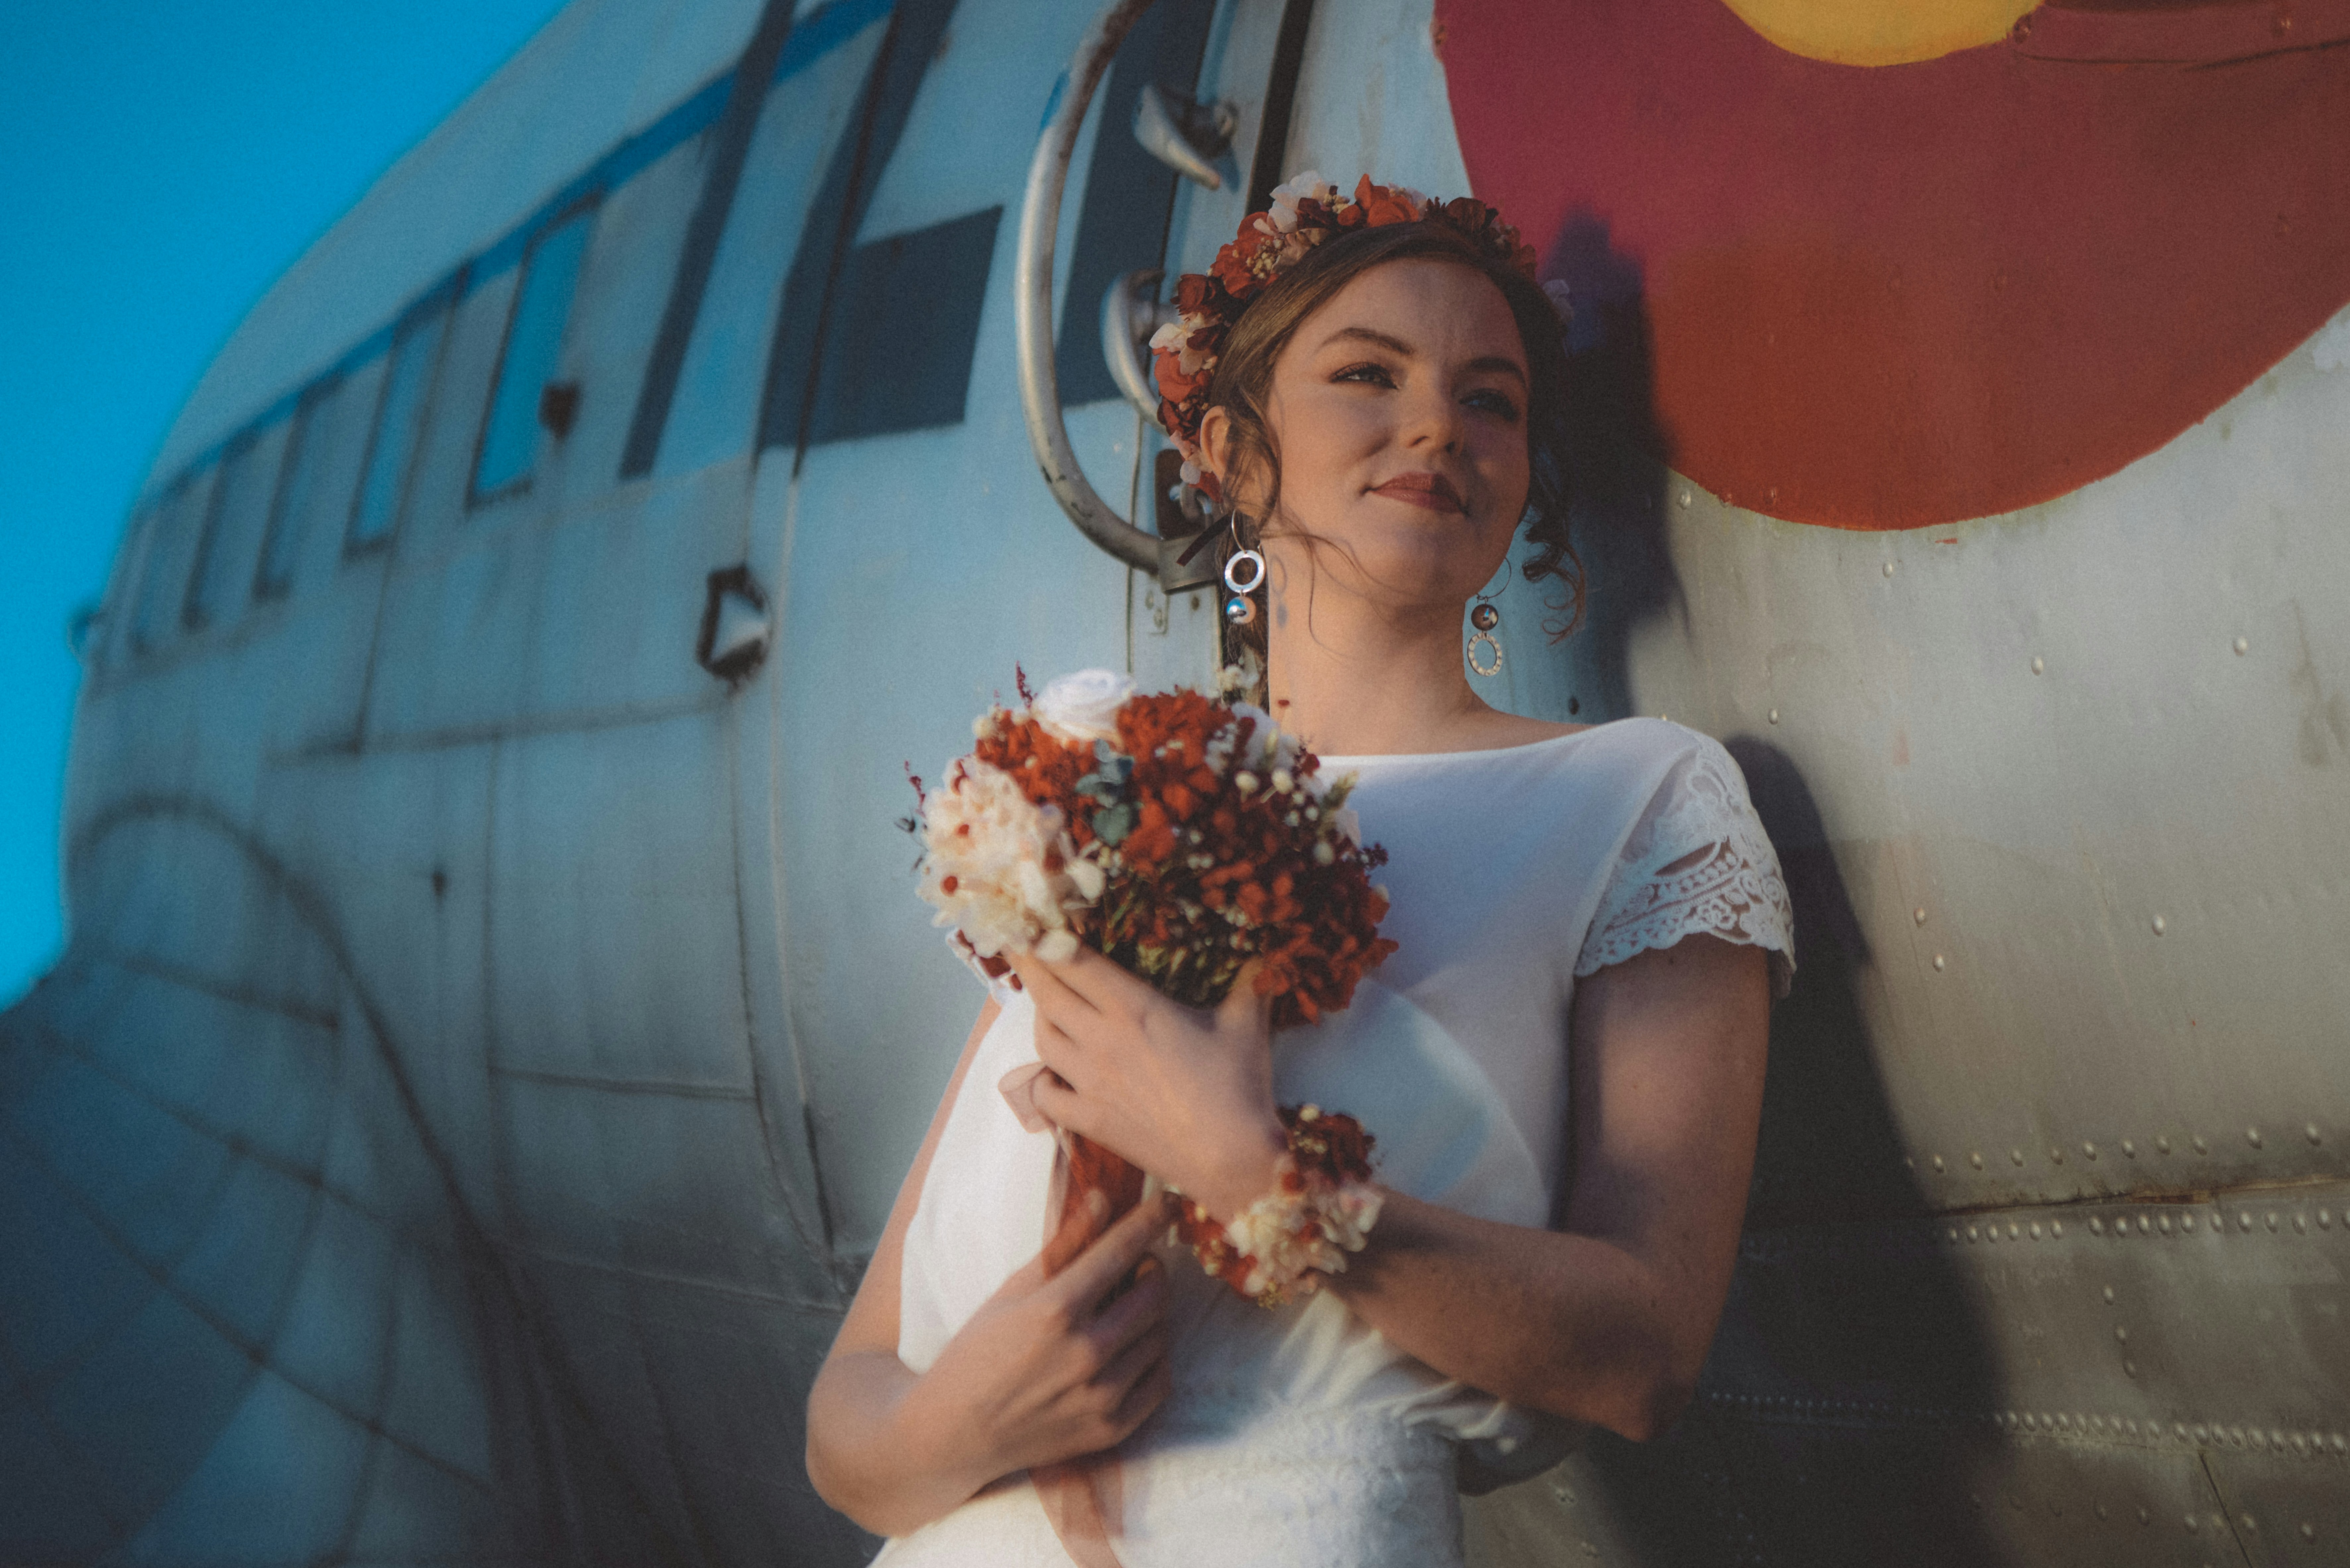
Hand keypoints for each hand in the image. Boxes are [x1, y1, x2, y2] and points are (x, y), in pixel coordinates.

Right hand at [896, 1189, 1174, 1491]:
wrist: (954, 1434)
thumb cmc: (977, 1353)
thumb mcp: (1011, 1291)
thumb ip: (1063, 1245)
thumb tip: (1102, 1199)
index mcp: (1056, 1310)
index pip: (1121, 1250)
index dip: (1150, 1220)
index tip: (1167, 1204)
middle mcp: (1086, 1353)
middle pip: (1154, 1294)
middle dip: (1150, 1271)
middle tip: (1132, 1269)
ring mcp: (1102, 1396)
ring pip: (1160, 1336)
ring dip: (1150, 1317)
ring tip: (1121, 1313)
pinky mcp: (1111, 1430)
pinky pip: (1160, 1382)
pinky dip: (1153, 1361)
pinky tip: (1130, 1352)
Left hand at [1010, 947, 1287, 1221]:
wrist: (1230, 1161)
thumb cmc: (1238, 1089)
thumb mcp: (1246, 1023)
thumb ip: (1250, 980)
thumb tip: (1265, 952)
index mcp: (1135, 1009)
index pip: (1076, 963)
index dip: (1048, 939)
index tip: (1034, 923)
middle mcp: (1102, 1041)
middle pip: (1047, 994)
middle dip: (1029, 965)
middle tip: (1021, 947)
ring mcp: (1090, 1083)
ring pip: (1043, 1039)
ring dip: (1038, 1016)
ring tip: (1045, 1003)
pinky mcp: (1090, 1120)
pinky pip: (1046, 1095)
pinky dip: (1042, 1079)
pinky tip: (1051, 1071)